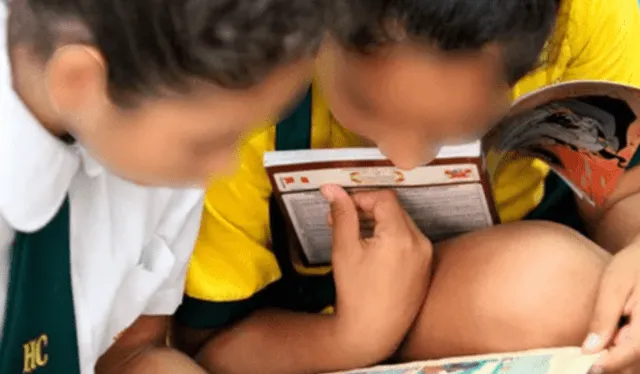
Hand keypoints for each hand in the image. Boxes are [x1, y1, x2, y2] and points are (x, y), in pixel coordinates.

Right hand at [321, 185, 432, 361]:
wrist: (373, 333)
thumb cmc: (356, 293)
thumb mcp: (344, 249)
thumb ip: (342, 214)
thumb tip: (332, 188)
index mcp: (401, 236)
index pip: (384, 198)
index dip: (361, 198)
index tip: (342, 208)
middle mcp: (420, 243)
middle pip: (394, 210)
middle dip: (368, 211)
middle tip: (342, 222)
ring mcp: (426, 256)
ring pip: (401, 225)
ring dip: (379, 224)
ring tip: (354, 238)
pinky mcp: (426, 268)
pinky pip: (409, 241)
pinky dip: (391, 239)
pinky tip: (372, 253)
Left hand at [583, 239, 639, 372]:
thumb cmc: (632, 266)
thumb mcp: (614, 286)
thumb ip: (604, 317)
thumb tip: (589, 349)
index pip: (633, 350)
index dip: (610, 363)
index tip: (589, 368)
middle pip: (635, 363)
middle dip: (611, 366)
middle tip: (583, 364)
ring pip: (636, 362)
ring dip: (615, 362)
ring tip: (591, 355)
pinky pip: (635, 354)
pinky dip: (619, 357)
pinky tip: (604, 348)